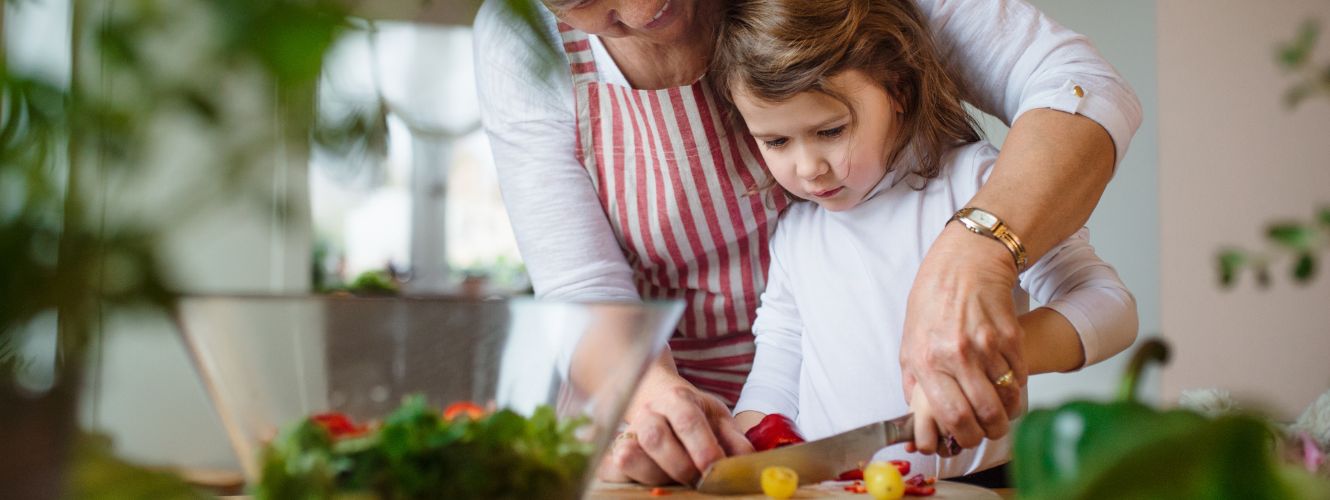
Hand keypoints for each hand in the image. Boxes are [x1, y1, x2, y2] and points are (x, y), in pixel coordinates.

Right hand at [597, 376, 752, 484]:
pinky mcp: (615, 449)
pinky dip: (629, 478)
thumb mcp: (719, 419)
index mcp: (678, 399)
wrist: (659, 399)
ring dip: (655, 476)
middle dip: (679, 466)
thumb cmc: (694, 414)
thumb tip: (747, 461)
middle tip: (697, 482)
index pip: (688, 421)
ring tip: (675, 482)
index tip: (714, 469)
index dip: (702, 448)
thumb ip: (734, 440)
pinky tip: (651, 482)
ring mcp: (629, 431)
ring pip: (630, 455)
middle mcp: (649, 412)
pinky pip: (612, 468)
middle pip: (655, 438)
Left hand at [900, 224, 1025, 449]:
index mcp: (927, 361)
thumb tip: (918, 419)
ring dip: (1006, 412)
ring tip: (1001, 411)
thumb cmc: (933, 301)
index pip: (951, 416)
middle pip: (984, 414)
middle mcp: (957, 355)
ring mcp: (986, 346)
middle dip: (990, 432)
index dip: (965, 436)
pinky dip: (1015, 387)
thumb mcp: (910, 342)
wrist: (964, 264)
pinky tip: (1007, 383)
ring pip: (1006, 398)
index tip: (968, 439)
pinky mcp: (1011, 336)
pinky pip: (1019, 376)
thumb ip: (914, 382)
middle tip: (989, 431)